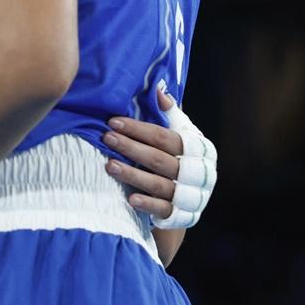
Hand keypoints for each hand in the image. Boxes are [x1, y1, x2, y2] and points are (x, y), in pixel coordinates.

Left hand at [103, 83, 217, 227]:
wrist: (190, 198)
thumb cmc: (180, 157)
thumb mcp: (181, 134)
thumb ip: (170, 113)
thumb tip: (157, 88)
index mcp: (198, 149)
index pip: (165, 137)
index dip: (139, 129)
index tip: (113, 121)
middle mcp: (197, 173)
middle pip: (159, 159)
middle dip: (131, 148)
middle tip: (106, 138)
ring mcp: (190, 196)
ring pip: (159, 184)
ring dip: (133, 175)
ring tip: (109, 165)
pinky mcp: (180, 216)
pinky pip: (163, 210)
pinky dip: (148, 203)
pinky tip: (130, 198)